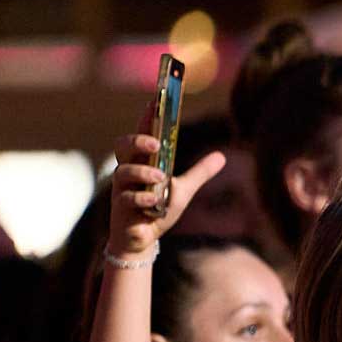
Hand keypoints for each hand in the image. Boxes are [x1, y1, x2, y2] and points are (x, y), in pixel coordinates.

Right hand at [107, 107, 225, 259]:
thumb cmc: (158, 210)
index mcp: (142, 163)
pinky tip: (152, 202)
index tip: (154, 101)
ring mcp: (121, 189)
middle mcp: (128, 172)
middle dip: (137, 142)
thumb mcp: (183, 190)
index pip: (141, 135)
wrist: (143, 239)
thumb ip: (199, 173)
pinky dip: (140, 199)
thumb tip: (222, 156)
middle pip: (123, 147)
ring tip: (160, 177)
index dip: (145, 118)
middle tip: (155, 144)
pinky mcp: (120, 208)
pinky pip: (126, 199)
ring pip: (122, 172)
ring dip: (142, 173)